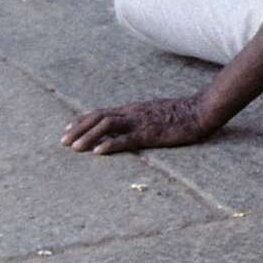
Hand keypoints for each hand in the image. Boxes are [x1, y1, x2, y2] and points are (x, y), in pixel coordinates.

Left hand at [61, 96, 216, 154]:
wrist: (200, 111)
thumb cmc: (180, 115)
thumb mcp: (154, 114)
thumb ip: (138, 119)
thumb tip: (125, 128)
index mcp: (132, 109)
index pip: (101, 112)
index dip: (82, 120)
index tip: (68, 129)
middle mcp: (131, 113)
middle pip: (98, 117)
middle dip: (78, 129)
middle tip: (62, 142)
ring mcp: (140, 122)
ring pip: (106, 126)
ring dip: (88, 136)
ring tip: (74, 148)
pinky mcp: (150, 134)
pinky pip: (126, 139)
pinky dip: (110, 145)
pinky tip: (98, 153)